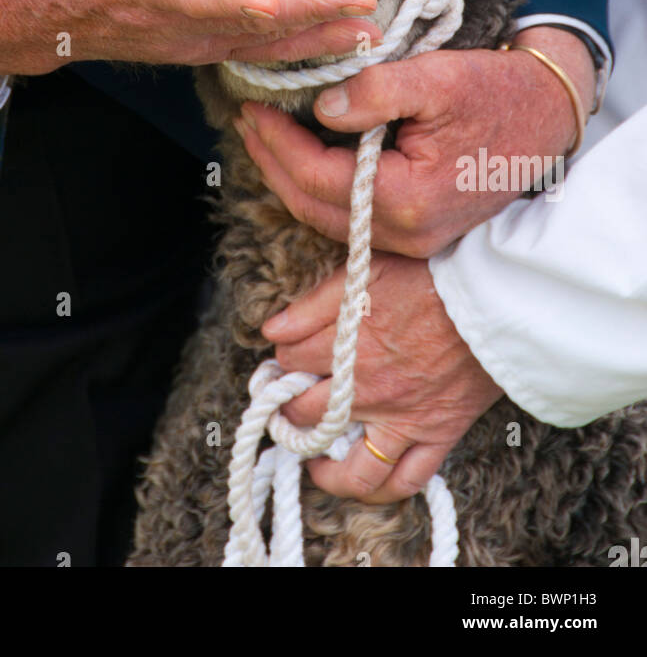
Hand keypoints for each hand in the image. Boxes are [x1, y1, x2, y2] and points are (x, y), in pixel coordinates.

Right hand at [0, 0, 399, 83]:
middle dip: (325, 7)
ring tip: (375, 17)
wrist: (21, 19)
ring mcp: (185, 43)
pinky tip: (334, 34)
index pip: (222, 0)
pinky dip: (298, 44)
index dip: (282, 2)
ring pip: (264, 47)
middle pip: (262, 27)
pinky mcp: (191, 47)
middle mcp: (173, 25)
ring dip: (322, 31)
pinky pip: (254, 52)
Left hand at [235, 27, 595, 256]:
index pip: (317, 177)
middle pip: (314, 207)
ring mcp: (415, 240)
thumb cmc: (497, 92)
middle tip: (245, 124)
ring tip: (264, 140)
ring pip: (329, 219)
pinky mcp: (420, 232)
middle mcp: (408, 233)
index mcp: (407, 199)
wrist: (548, 114)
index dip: (277, 143)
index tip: (251, 109)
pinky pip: (353, 219)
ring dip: (291, 180)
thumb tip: (323, 109)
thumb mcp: (435, 78)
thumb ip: (375, 92)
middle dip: (272, 165)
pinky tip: (305, 160)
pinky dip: (321, 191)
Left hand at [262, 253, 502, 501]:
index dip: (282, 357)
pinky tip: (362, 481)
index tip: (284, 356)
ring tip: (312, 460)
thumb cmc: (431, 277)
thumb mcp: (367, 273)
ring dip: (324, 470)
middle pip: (308, 412)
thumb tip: (272, 329)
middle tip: (287, 402)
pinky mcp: (437, 433)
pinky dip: (382, 490)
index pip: (291, 360)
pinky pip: (406, 479)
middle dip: (288, 407)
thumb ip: (316, 302)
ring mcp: (403, 419)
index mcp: (347, 346)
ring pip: (353, 469)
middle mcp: (369, 390)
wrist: (492, 297)